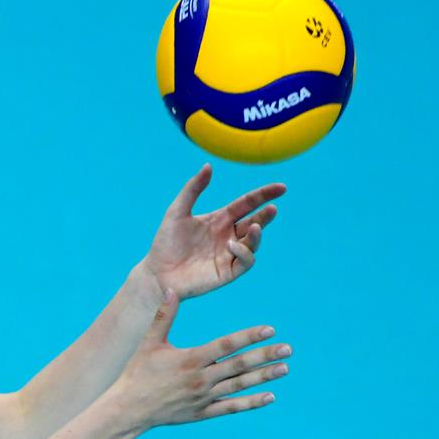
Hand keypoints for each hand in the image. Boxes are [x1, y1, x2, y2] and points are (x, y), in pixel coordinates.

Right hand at [111, 289, 291, 428]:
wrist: (129, 409)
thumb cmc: (137, 373)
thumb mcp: (149, 342)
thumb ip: (164, 316)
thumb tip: (170, 288)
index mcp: (191, 359)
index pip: (226, 345)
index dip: (249, 336)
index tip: (270, 329)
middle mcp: (201, 379)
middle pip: (239, 365)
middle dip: (265, 356)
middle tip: (288, 348)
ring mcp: (204, 398)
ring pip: (240, 386)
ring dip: (264, 377)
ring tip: (284, 368)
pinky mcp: (202, 413)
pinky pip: (231, 407)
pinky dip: (251, 403)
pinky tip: (270, 397)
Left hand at [139, 163, 284, 299]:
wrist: (157, 273)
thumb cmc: (165, 242)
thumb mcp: (177, 211)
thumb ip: (193, 189)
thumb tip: (209, 165)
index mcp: (220, 219)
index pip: (247, 204)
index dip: (263, 195)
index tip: (281, 187)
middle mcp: (228, 235)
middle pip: (255, 222)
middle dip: (266, 215)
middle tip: (272, 208)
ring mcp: (229, 254)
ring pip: (254, 242)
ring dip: (257, 234)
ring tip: (255, 226)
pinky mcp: (228, 271)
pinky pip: (245, 261)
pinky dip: (244, 252)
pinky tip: (232, 245)